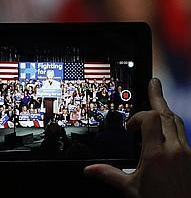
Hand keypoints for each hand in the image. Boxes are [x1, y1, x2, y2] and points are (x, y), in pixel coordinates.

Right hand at [85, 78, 190, 197]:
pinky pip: (184, 136)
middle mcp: (174, 150)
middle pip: (167, 114)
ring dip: (167, 112)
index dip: (138, 116)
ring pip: (178, 123)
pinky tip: (167, 134)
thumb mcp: (131, 188)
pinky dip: (174, 129)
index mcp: (156, 153)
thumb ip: (109, 174)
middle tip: (153, 83)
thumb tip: (89, 170)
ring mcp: (186, 154)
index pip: (149, 118)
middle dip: (158, 98)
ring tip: (160, 104)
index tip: (130, 126)